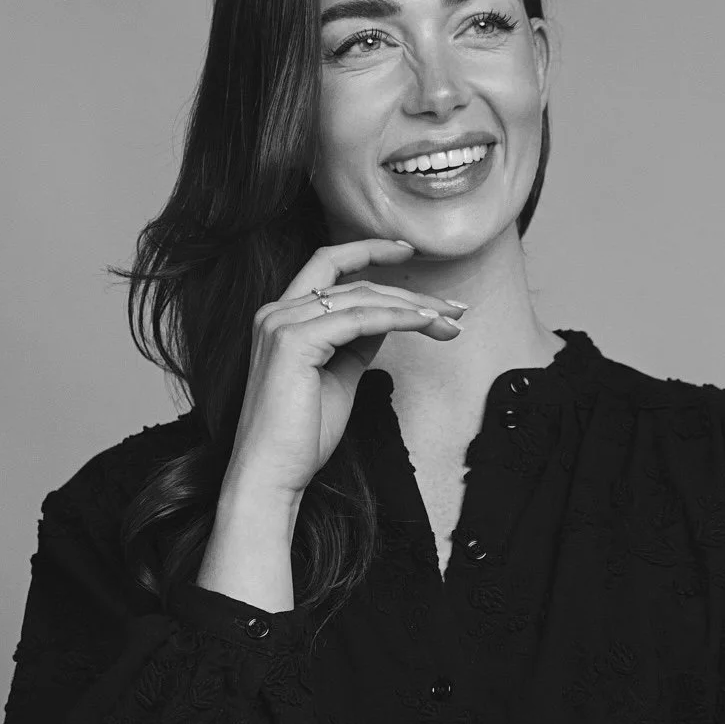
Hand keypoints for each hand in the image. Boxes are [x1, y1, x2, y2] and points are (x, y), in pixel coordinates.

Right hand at [225, 236, 465, 503]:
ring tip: (448, 321)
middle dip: (409, 294)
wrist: (272, 474)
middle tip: (452, 310)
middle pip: (354, 284)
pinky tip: (425, 323)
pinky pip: (360, 319)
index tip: (406, 249)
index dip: (366, 250)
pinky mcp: (294, 342)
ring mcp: (282, 324)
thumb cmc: (301, 435)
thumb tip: (387, 320)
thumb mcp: (339, 376)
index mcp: (281, 318)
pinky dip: (399, 318)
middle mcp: (276, 313)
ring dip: (413, 307)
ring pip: (361, 298)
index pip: (327, 267)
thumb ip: (357, 343)